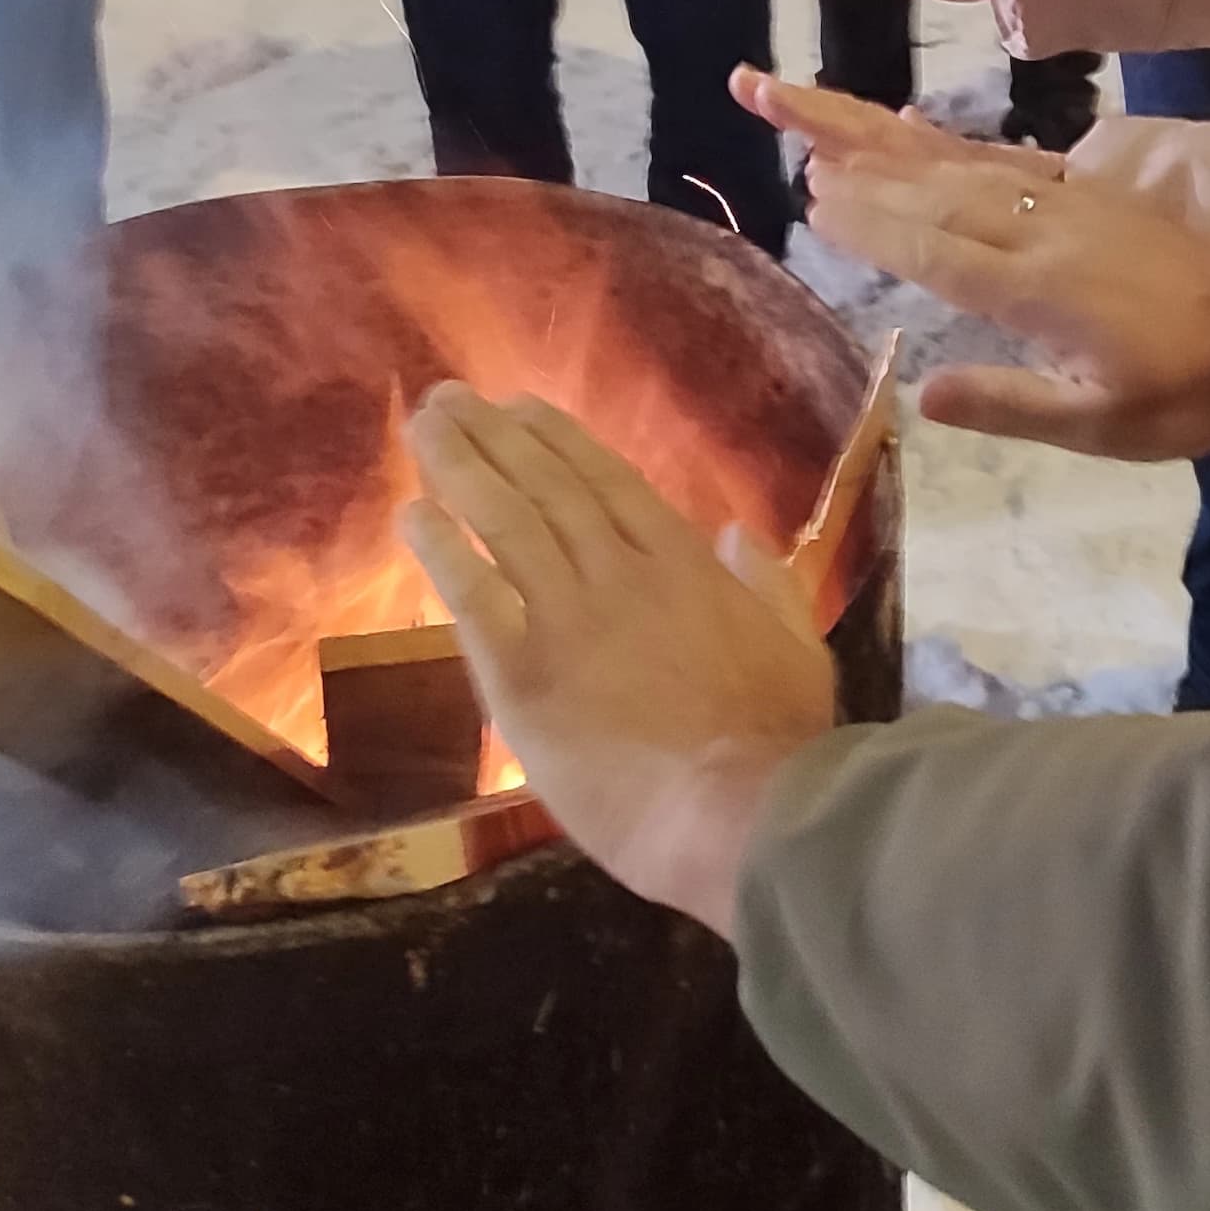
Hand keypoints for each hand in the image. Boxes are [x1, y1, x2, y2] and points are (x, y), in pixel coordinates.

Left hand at [400, 386, 836, 937]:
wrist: (733, 812)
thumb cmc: (778, 741)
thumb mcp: (797, 647)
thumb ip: (767, 585)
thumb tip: (737, 534)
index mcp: (685, 564)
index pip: (610, 482)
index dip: (559, 441)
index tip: (520, 408)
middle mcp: (618, 572)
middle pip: (546, 486)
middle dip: (494, 436)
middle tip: (448, 399)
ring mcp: (566, 618)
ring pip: (505, 521)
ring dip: (459, 466)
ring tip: (423, 426)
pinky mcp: (521, 674)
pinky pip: (472, 596)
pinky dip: (441, 550)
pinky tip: (412, 514)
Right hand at [734, 68, 1209, 459]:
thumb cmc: (1189, 389)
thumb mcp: (1104, 425)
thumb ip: (1012, 406)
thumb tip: (921, 397)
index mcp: (1035, 286)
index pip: (933, 245)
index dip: (869, 219)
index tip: (808, 188)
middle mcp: (1038, 227)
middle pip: (923, 179)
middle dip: (841, 141)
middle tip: (765, 94)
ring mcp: (1060, 200)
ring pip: (950, 157)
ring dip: (873, 131)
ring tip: (806, 104)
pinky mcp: (1080, 190)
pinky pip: (993, 154)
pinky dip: (937, 137)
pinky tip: (901, 127)